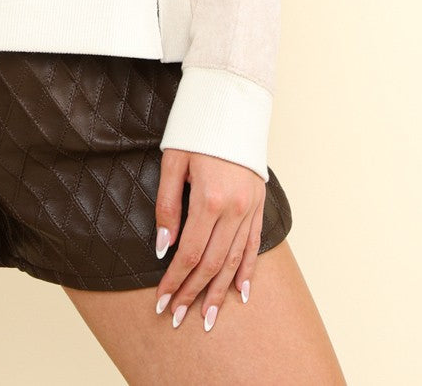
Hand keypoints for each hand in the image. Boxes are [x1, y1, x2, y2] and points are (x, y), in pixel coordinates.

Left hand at [153, 148, 264, 332]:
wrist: (230, 103)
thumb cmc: (195, 130)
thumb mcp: (172, 162)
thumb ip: (167, 206)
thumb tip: (163, 248)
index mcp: (210, 199)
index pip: (190, 253)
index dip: (175, 280)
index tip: (162, 301)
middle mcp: (234, 209)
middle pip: (212, 263)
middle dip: (193, 293)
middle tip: (177, 317)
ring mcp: (250, 208)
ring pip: (234, 261)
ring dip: (219, 292)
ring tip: (208, 318)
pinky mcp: (259, 205)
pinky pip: (254, 245)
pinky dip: (247, 271)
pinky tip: (240, 293)